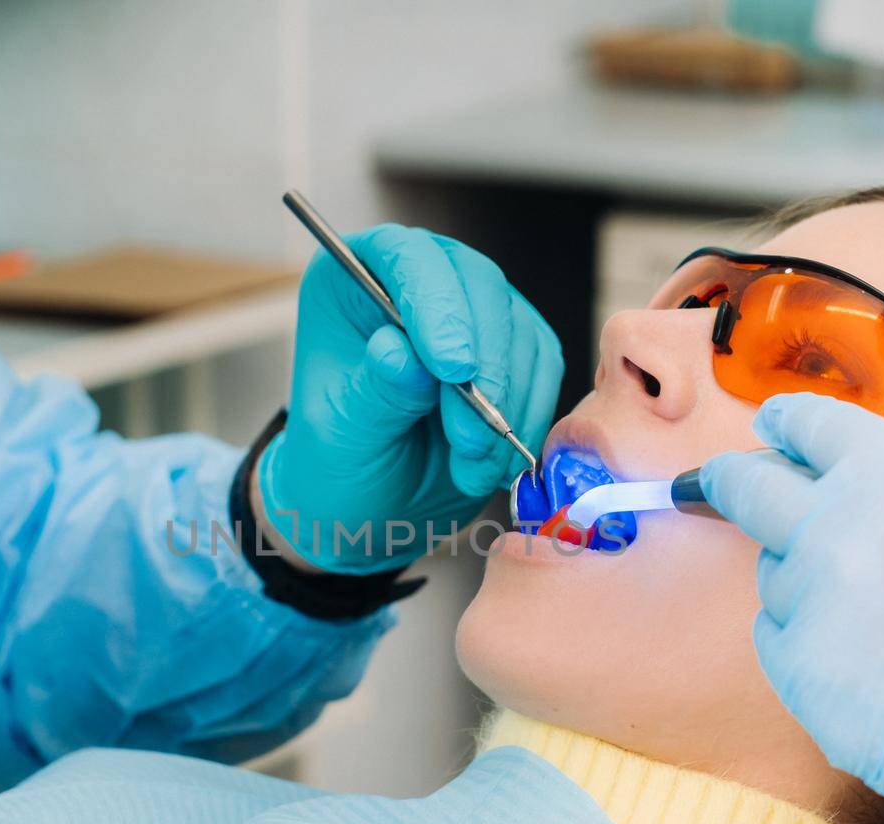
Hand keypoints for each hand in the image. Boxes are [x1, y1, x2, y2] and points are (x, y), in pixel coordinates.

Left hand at [259, 224, 562, 572]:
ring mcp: (472, 311)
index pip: (404, 256)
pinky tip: (496, 460)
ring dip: (506, 404)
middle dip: (483, 366)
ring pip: (517, 327)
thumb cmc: (341, 464)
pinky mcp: (514, 348)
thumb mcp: (342, 438)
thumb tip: (399, 352)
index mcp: (353, 283)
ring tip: (472, 466)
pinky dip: (528, 416)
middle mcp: (418, 282)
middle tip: (469, 438)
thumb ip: (374, 392)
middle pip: (477, 283)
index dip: (436, 302)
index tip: (453, 369)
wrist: (375, 506)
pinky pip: (542, 366)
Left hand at [700, 394, 883, 823]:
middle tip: (725, 479)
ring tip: (875, 609)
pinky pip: (776, 633)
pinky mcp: (796, 670)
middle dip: (734, 477)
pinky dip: (805, 634)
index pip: (811, 425)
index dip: (790, 423)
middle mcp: (834, 530)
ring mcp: (807, 603)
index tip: (778, 427)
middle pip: (748, 486)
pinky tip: (861, 653)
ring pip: (774, 570)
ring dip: (804, 574)